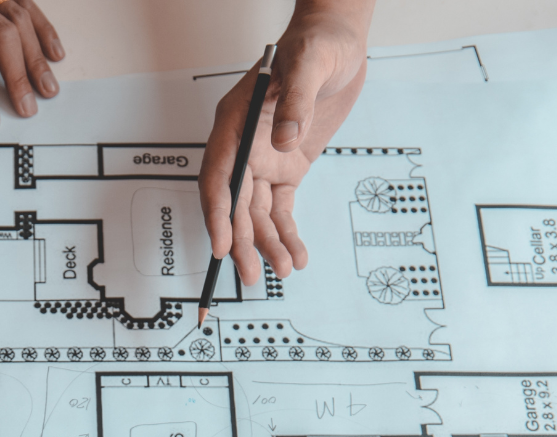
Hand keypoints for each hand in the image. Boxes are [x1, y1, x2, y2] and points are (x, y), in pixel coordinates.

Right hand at [199, 4, 368, 286]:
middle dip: (241, 241)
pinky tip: (296, 255)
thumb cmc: (317, 44)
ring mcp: (264, 158)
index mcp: (236, 120)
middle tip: (253, 274)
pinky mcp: (287, 167)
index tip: (221, 244)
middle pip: (234, 202)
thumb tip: (283, 142)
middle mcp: (244, 145)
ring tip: (284, 269)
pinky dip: (287, 233)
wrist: (339, 41)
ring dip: (267, 243)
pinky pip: (281, 208)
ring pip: (256, 213)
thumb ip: (295, 103)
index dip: (217, 211)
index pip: (219, 173)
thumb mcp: (309, 65)